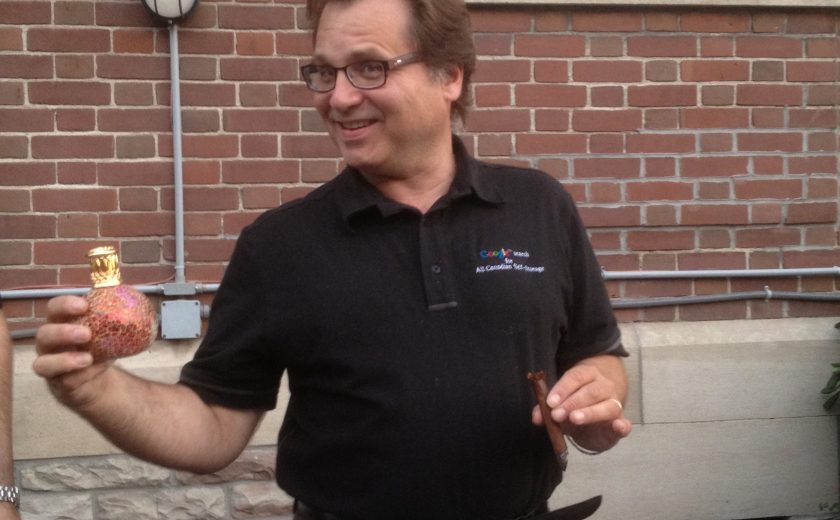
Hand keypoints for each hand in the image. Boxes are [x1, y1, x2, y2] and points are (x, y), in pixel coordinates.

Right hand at [32, 295, 108, 410]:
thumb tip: (138, 298)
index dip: (64, 305)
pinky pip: (62, 381)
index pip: (54, 309)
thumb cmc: (99, 348)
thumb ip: (117, 316)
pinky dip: (79, 376)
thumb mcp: (110, 331)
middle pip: (43, 334)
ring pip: (42, 363)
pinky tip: (93, 370)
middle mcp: (50, 343)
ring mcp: (50, 365)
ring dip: (64, 360)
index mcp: (61, 323)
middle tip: (86, 333)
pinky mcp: (57, 384)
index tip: (84, 305)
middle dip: (63, 332)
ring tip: (87, 358)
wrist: (98, 379)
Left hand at [532, 356, 631, 452]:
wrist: (603, 408)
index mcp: (587, 375)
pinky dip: (622, 426)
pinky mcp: (620, 423)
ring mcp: (615, 404)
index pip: (575, 377)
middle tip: (556, 414)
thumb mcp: (562, 404)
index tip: (550, 402)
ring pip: (607, 406)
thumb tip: (536, 417)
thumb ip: (548, 409)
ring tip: (575, 418)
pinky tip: (617, 427)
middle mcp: (604, 386)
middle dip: (571, 403)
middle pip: (590, 392)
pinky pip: (625, 424)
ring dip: (590, 413)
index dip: (562, 389)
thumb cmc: (578, 403)